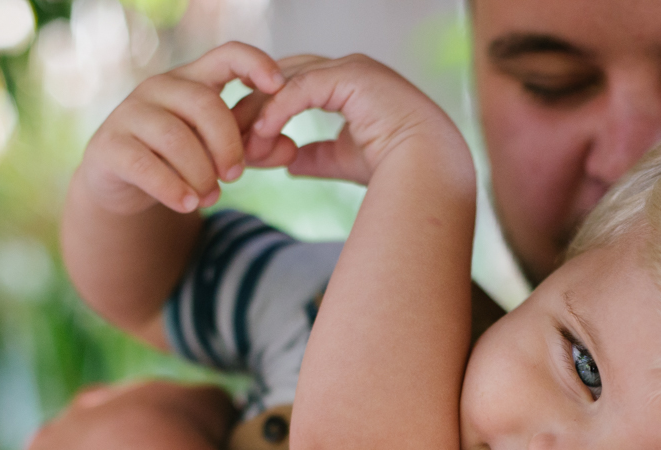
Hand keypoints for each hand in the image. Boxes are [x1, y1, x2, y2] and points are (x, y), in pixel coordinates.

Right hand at [72, 42, 291, 215]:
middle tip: (235, 176)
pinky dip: (172, 188)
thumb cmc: (179, 161)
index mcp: (193, 81)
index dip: (255, 64)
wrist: (121, 184)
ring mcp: (130, 113)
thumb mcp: (220, 154)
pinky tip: (188, 204)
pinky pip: (145, 164)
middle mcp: (160, 88)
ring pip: (176, 138)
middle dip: (227, 144)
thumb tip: (290, 149)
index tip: (279, 86)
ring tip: (211, 197)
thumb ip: (255, 150)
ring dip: (201, 173)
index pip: (227, 55)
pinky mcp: (109, 145)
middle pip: (204, 104)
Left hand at [245, 53, 467, 185]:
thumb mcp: (343, 160)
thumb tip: (289, 164)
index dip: (265, 110)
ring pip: (287, 80)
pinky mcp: (351, 76)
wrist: (430, 169)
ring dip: (261, 111)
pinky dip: (278, 110)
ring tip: (241, 141)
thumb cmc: (398, 169)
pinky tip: (263, 135)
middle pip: (282, 77)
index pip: (292, 86)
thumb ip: (316, 156)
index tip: (245, 142)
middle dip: (254, 106)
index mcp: (347, 85)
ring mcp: (350, 68)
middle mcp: (347, 70)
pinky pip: (301, 88)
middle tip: (230, 137)